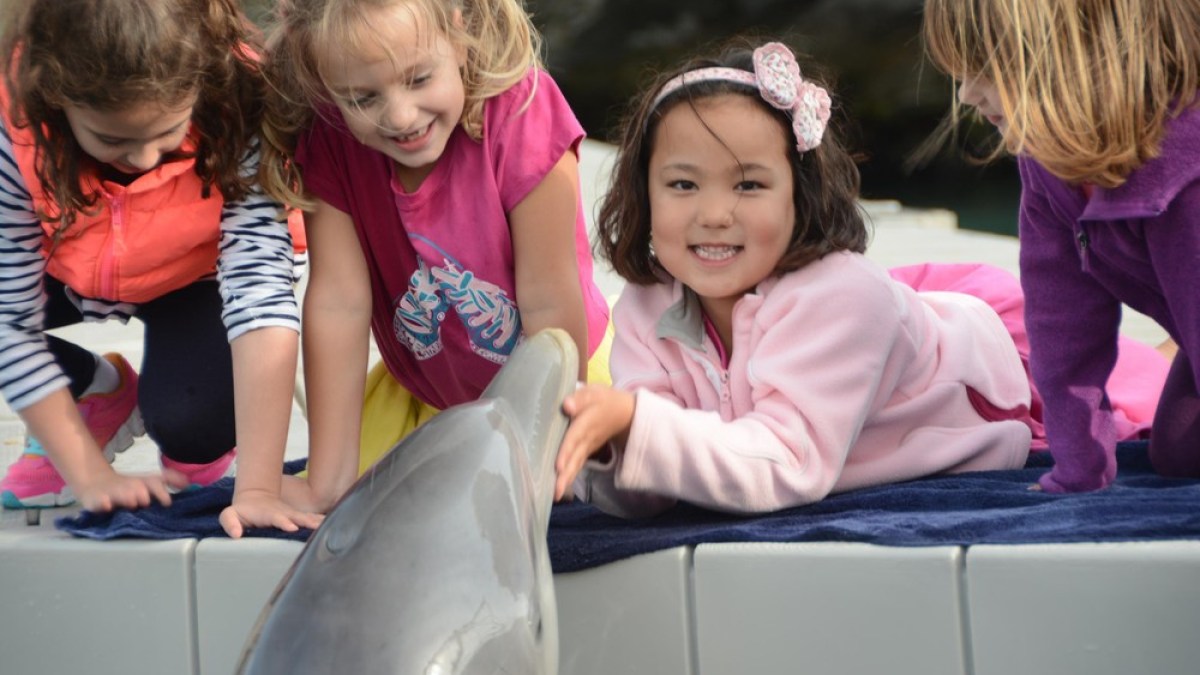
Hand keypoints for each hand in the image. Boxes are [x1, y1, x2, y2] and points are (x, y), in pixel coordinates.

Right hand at [74, 467, 188, 511]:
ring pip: (121, 494)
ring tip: (132, 502)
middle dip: (142, 494)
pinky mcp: (97, 499)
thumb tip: (188, 482)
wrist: (97, 484)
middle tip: (145, 500)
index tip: (167, 503)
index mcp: (143, 482)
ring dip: (127, 497)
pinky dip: (103, 503)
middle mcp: (129, 486)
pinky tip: (107, 505)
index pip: (154, 483)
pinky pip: (100, 502)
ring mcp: (113, 492)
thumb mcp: (149, 481)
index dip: (161, 492)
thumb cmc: (129, 486)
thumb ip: (168, 479)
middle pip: (138, 489)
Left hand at [220, 486, 324, 538]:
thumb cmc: (242, 511)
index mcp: (268, 513)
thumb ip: (230, 523)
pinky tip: (332, 525)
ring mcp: (292, 515)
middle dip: (307, 521)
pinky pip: (311, 520)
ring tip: (329, 526)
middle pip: (297, 516)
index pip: (277, 517)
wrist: (255, 498)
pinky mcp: (297, 518)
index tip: (292, 527)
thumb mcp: (230, 515)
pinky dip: (321, 522)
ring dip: (317, 522)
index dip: (284, 521)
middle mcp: (283, 513)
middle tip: (317, 527)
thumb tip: (236, 535)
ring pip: (306, 517)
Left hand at [554, 385, 634, 500]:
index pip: (574, 438)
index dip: (567, 451)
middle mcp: (586, 439)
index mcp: (586, 423)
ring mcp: (587, 448)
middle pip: (575, 458)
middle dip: (565, 475)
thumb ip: (580, 398)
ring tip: (555, 495)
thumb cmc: (603, 400)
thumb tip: (567, 406)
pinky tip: (557, 490)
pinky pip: (576, 466)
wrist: (624, 414)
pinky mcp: (585, 453)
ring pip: (576, 465)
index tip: (558, 466)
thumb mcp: (594, 393)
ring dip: (566, 481)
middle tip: (556, 492)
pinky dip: (568, 478)